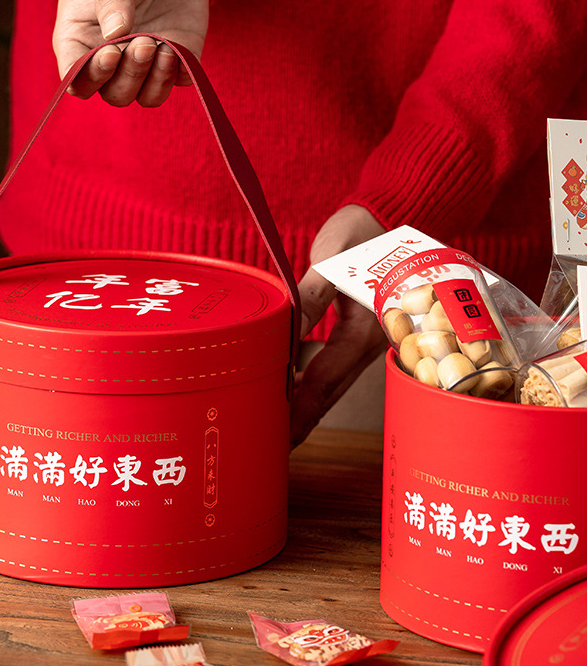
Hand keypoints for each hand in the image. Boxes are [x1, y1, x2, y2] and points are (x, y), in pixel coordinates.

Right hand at [52, 0, 209, 106]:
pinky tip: (179, 51)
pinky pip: (177, 82)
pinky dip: (179, 75)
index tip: (111, 51)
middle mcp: (110, 57)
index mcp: (79, 37)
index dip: (92, 75)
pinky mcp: (176, 56)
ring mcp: (144, 61)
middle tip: (144, 42)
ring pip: (145, 96)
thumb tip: (115, 32)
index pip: (76, 77)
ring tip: (163, 47)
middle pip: (113, 93)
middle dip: (130, 75)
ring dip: (154, 81)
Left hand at [290, 205, 387, 448]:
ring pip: (331, 385)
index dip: (299, 413)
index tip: (280, 439)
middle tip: (271, 448)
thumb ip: (309, 298)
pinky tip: (292, 393)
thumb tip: (284, 333)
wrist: (394, 218)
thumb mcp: (334, 261)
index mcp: (365, 330)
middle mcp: (369, 345)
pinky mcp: (360, 336)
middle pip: (328, 394)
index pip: (324, 382)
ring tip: (276, 429)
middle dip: (300, 423)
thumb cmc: (365, 235)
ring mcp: (366, 343)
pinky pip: (334, 369)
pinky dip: (312, 385)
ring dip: (305, 408)